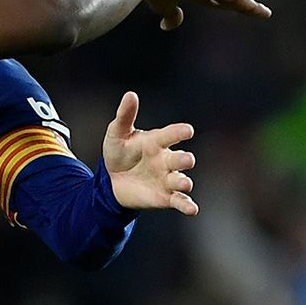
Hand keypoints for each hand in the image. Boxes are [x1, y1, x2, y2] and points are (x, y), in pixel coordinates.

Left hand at [103, 91, 197, 214]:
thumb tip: (130, 94)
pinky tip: (192, 209)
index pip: (170, 135)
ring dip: (184, 182)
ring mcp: (168, 179)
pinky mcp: (166, 197)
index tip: (187, 130)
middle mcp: (167, 159)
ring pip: (181, 180)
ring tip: (184, 183)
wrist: (112, 181)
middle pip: (180, 158)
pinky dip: (187, 205)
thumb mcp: (117, 134)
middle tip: (186, 159)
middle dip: (184, 159)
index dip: (179, 132)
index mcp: (157, 142)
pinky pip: (180, 201)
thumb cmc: (119, 152)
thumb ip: (125, 116)